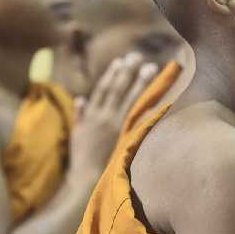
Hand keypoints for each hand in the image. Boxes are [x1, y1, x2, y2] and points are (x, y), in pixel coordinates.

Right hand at [69, 53, 157, 172]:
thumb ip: (79, 115)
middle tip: (138, 56)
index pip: (102, 89)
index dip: (111, 74)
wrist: (86, 177)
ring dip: (141, 83)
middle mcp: (104, 118)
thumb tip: (80, 98)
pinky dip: (148, 110)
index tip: (120, 60)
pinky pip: (139, 121)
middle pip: (118, 89)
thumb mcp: (76, 134)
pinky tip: (158, 99)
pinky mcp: (125, 138)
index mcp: (91, 115)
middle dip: (128, 72)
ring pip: (130, 100)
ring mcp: (116, 127)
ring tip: (151, 67)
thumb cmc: (81, 157)